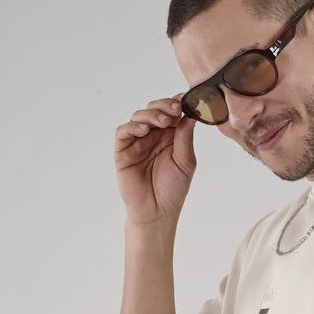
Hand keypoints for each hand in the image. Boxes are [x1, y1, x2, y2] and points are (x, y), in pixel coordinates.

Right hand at [114, 94, 197, 224]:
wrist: (157, 213)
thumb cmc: (172, 190)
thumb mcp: (185, 162)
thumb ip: (185, 138)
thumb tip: (190, 115)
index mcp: (169, 137)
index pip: (170, 113)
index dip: (176, 104)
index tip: (186, 100)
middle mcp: (152, 136)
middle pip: (154, 110)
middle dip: (164, 106)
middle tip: (174, 109)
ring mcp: (137, 142)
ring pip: (139, 117)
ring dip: (150, 115)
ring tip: (163, 122)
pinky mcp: (123, 151)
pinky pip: (123, 132)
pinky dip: (132, 127)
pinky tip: (144, 130)